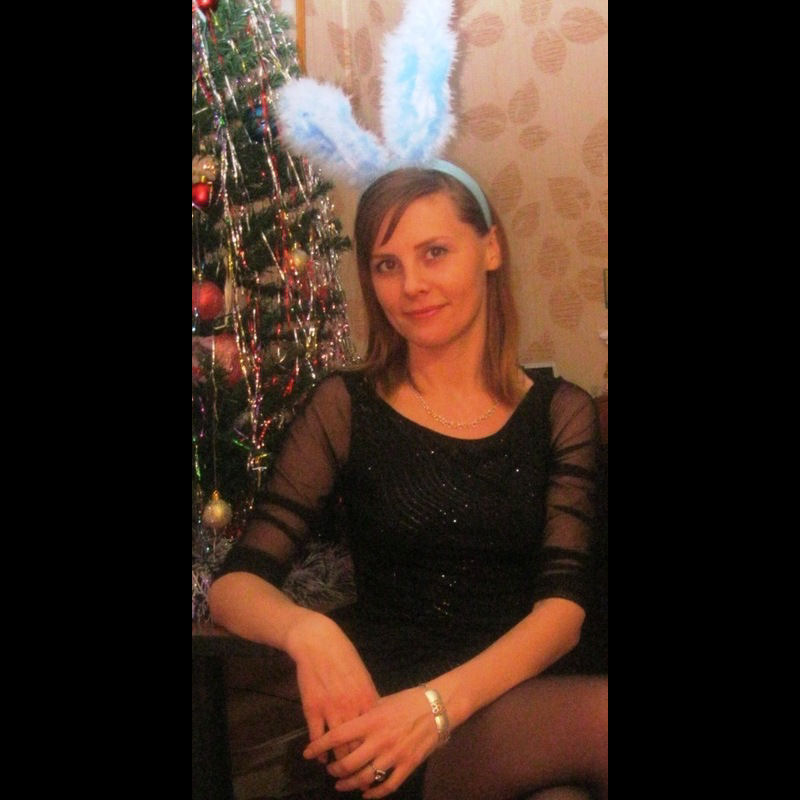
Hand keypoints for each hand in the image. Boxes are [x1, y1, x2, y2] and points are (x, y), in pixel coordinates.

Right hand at [285, 612, 379, 761]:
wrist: (318, 643)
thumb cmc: (343, 655)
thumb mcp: (363, 675)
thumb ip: (369, 697)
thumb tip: (376, 714)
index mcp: (367, 698)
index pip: (375, 732)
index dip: (375, 746)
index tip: (374, 755)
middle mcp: (351, 708)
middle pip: (358, 744)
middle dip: (358, 760)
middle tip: (357, 769)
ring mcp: (331, 711)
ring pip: (338, 747)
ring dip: (339, 761)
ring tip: (339, 768)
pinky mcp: (313, 711)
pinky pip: (318, 739)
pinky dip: (319, 752)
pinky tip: (320, 758)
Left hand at [303, 686, 440, 797]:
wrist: (437, 707)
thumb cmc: (408, 700)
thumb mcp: (382, 701)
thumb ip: (364, 714)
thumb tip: (346, 720)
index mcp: (371, 721)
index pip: (338, 736)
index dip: (320, 746)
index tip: (308, 752)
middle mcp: (379, 740)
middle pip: (348, 763)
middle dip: (334, 769)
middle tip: (330, 769)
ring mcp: (394, 755)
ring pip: (365, 778)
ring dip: (349, 784)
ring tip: (341, 784)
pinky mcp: (408, 765)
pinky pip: (387, 786)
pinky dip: (374, 793)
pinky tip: (366, 793)